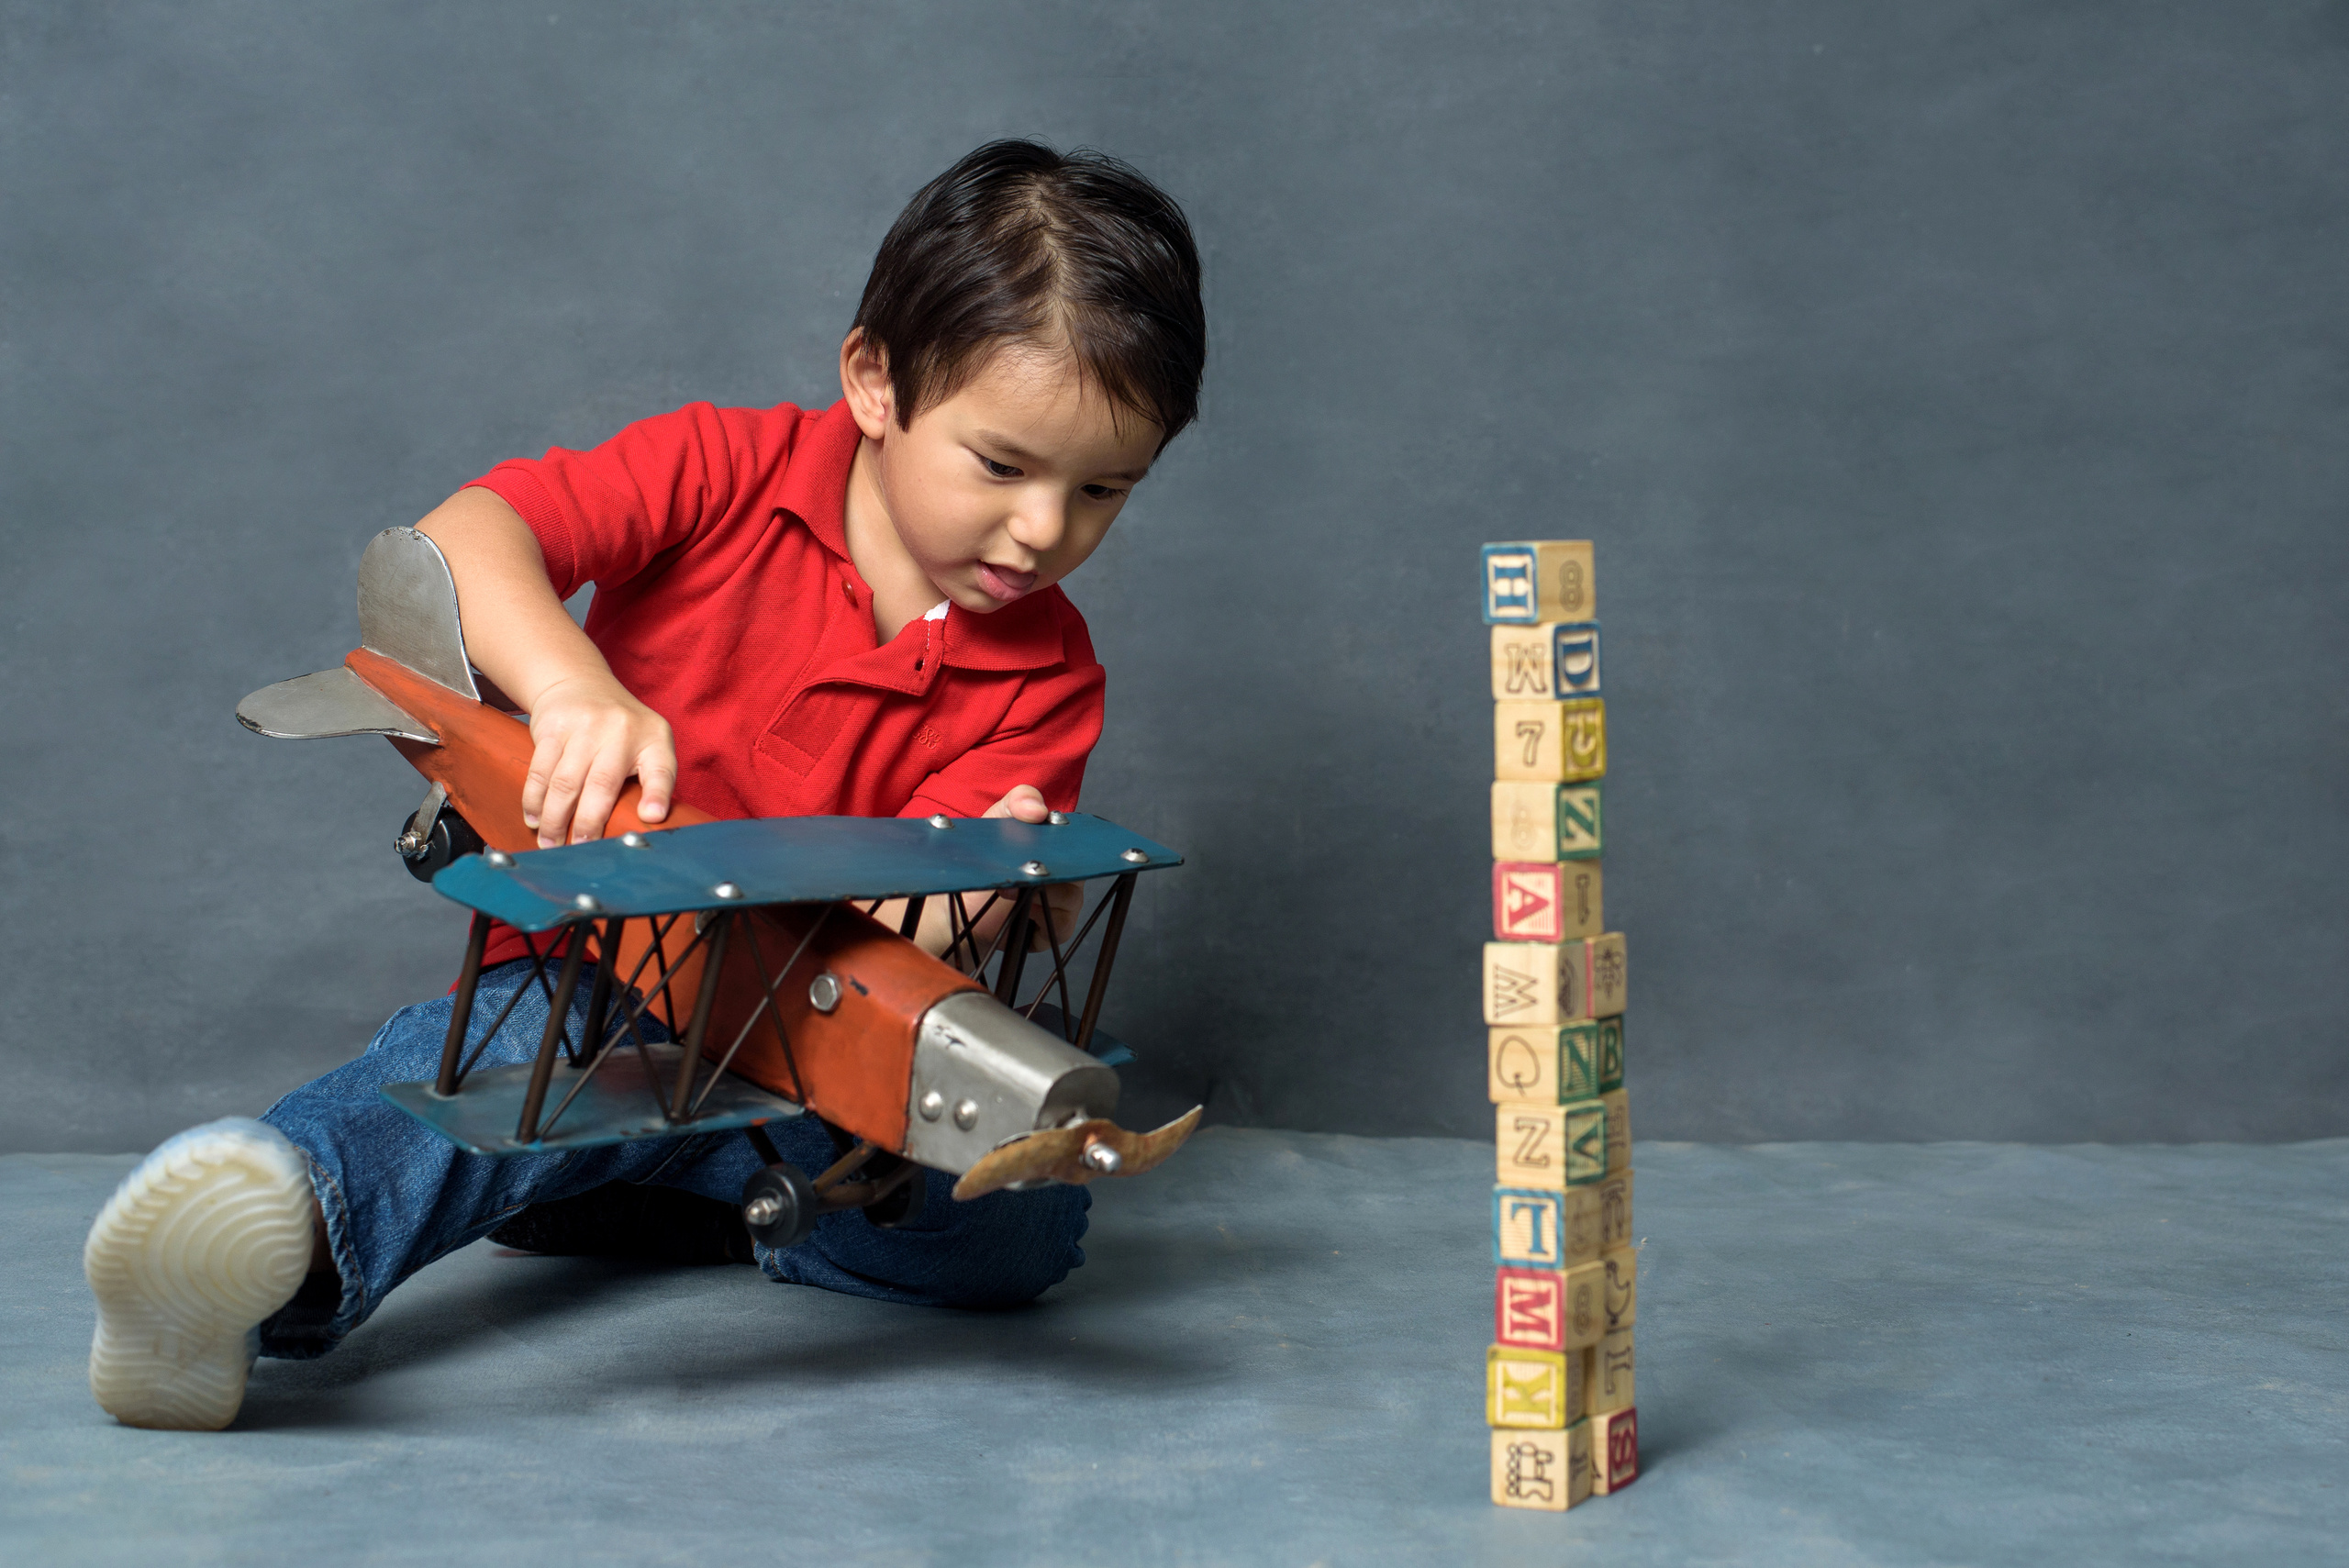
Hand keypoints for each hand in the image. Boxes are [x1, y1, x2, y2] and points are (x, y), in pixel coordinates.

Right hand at [520, 673, 676, 846]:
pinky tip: (534, 819)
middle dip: (588, 824)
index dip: (657, 795)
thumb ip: (654, 780)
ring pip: (565, 783)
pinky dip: (534, 800)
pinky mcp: (553, 728)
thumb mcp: (650, 744)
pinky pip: (540, 771)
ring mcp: (584, 727)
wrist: (580, 684)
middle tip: (581, 850)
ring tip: (551, 843)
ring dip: (555, 819)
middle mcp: (621, 730)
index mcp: (653, 739)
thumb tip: (648, 823)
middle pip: (602, 785)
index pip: (661, 769)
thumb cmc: (621, 726)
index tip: (651, 817)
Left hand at [983, 786, 1081, 947]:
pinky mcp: (1058, 928)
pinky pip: (1062, 922)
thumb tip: (1041, 810)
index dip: (1061, 837)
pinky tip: (1020, 912)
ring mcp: (1066, 901)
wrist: (961, 906)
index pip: (1078, 836)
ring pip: (1070, 897)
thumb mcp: (995, 822)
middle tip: (1015, 871)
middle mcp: (1068, 871)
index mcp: (1059, 844)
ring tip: (1009, 893)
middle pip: (1077, 868)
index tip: (1037, 837)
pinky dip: (1038, 917)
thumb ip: (1017, 802)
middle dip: (1043, 870)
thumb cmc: (981, 863)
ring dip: (1037, 895)